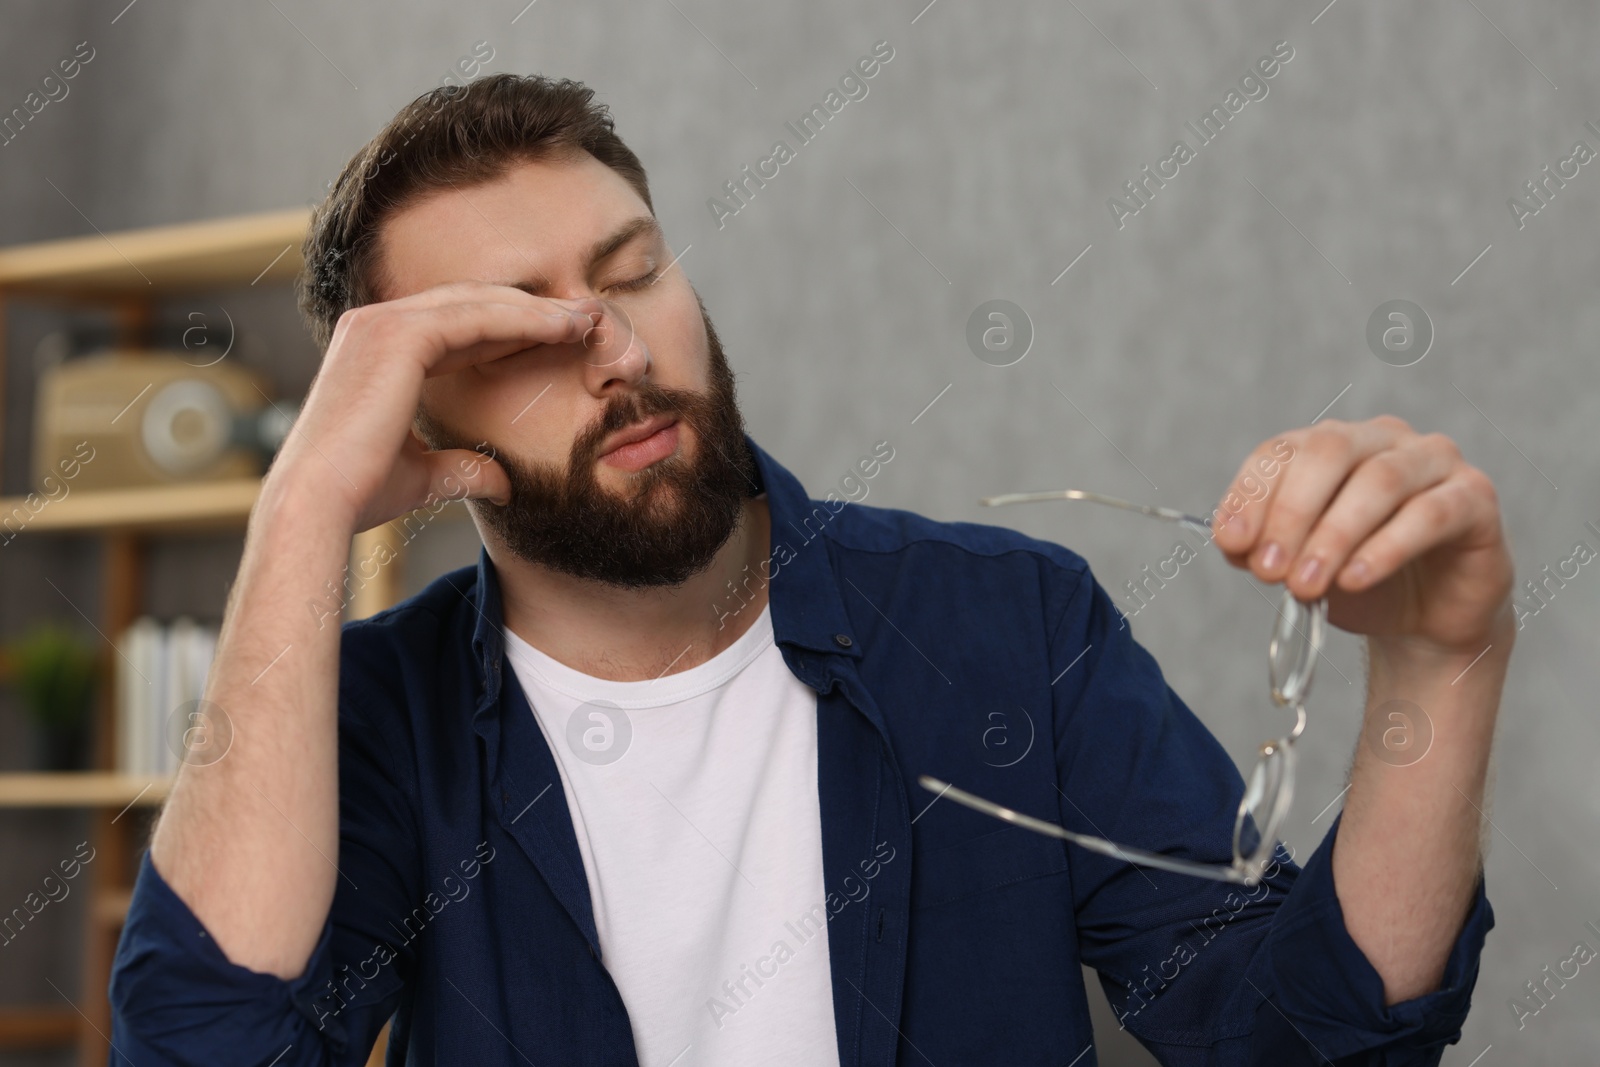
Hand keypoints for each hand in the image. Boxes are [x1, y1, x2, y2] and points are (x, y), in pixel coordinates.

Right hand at [265, 281, 601, 532]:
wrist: (320, 505)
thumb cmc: (359, 493)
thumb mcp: (423, 476)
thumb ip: (462, 469)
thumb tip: (502, 483)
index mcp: (377, 351)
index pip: (456, 326)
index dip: (510, 330)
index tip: (558, 339)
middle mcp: (374, 325)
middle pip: (469, 304)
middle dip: (529, 310)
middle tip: (582, 319)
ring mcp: (381, 323)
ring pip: (477, 303)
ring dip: (535, 310)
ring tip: (584, 321)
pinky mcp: (396, 334)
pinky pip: (476, 316)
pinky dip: (522, 319)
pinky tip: (561, 330)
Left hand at [1209, 415, 1514, 655]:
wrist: (1426, 620)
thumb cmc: (1359, 580)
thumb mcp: (1297, 565)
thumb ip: (1262, 547)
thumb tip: (1234, 540)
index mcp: (1331, 445)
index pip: (1282, 450)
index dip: (1252, 495)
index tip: (1232, 543)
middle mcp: (1382, 439)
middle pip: (1329, 452)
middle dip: (1290, 513)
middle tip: (1269, 570)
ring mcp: (1434, 461)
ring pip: (1378, 481)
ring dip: (1333, 536)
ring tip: (1306, 584)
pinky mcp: (1475, 497)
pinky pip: (1429, 514)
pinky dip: (1385, 549)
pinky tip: (1356, 580)